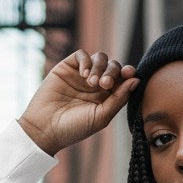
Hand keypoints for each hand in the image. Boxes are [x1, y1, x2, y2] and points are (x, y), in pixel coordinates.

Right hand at [18, 50, 138, 156]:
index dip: (128, 73)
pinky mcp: (67, 68)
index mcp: (107, 97)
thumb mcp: (101, 116)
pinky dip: (86, 61)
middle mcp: (96, 84)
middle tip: (105, 84)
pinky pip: (82, 55)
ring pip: (100, 58)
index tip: (129, 73)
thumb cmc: (74, 128)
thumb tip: (136, 79)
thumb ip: (119, 99)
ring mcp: (82, 75)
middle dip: (113, 72)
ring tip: (92, 83)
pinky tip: (84, 75)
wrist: (45, 128)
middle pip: (113, 66)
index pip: (123, 79)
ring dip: (100, 67)